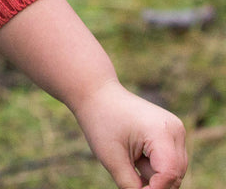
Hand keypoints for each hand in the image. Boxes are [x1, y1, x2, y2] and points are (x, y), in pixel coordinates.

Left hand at [71, 80, 186, 188]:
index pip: (168, 174)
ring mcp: (175, 130)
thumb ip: (131, 186)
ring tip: (130, 156)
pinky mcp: (170, 133)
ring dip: (152, 174)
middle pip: (174, 175)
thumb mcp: (112, 158)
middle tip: (128, 171)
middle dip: (153, 183)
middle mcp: (176, 130)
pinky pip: (168, 161)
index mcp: (162, 132)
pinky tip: (134, 153)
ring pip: (172, 171)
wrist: (97, 93)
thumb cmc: (101, 122)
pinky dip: (152, 165)